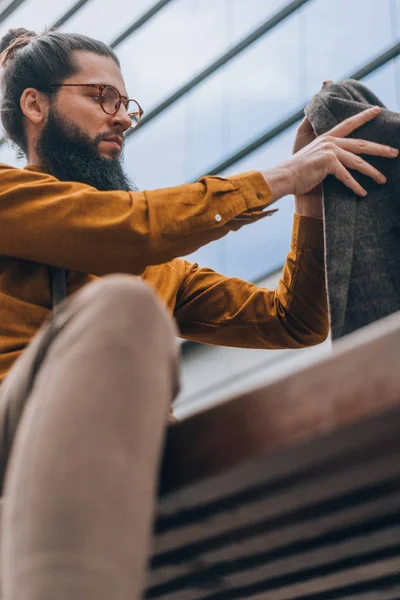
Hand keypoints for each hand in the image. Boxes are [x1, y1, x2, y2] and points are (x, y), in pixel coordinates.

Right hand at [262, 106, 398, 202]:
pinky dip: (355, 186)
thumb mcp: (307, 152)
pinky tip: (362, 193)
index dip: (364, 116)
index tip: (377, 110)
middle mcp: (330, 141)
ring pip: (357, 162)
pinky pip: (347, 176)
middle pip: (362, 144)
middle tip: (395, 153)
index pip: (349, 124)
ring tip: (383, 179)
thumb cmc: (295, 170)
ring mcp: (330, 151)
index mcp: (327, 138)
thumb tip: (328, 148)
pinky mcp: (328, 163)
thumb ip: (320, 146)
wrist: (284, 177)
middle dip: (381, 149)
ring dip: (372, 172)